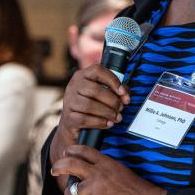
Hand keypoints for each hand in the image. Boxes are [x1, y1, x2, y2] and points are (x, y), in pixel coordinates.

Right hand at [49, 64, 129, 184]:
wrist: (73, 124)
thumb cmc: (91, 105)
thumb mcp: (102, 93)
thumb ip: (115, 90)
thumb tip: (126, 95)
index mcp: (83, 75)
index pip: (98, 70)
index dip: (113, 81)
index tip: (123, 93)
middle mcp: (73, 86)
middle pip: (95, 90)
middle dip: (112, 101)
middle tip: (121, 108)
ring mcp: (69, 101)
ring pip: (89, 105)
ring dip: (107, 113)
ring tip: (116, 118)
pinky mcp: (68, 117)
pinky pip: (84, 119)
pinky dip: (99, 122)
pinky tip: (107, 124)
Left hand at [51, 145, 165, 194]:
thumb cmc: (137, 191)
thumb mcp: (120, 171)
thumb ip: (103, 169)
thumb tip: (87, 171)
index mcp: (107, 163)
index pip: (85, 151)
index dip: (73, 150)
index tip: (67, 152)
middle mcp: (98, 174)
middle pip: (71, 164)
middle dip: (60, 166)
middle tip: (55, 170)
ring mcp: (94, 190)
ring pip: (75, 192)